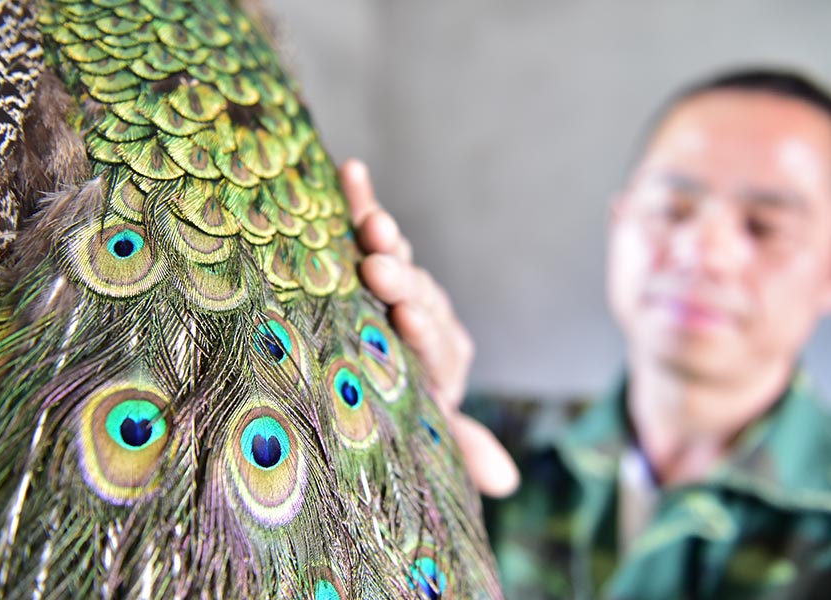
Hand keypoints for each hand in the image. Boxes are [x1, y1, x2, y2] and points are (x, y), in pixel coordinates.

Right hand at [340, 159, 519, 496]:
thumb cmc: (402, 412)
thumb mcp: (429, 432)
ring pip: (396, 258)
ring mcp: (399, 284)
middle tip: (379, 268)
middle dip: (400, 282)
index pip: (437, 342)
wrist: (378, 381)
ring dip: (381, 236)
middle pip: (417, 294)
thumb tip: (507, 480)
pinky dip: (360, 201)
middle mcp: (424, 313)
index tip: (408, 321)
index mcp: (441, 354)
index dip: (424, 331)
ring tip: (371, 219)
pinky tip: (351, 172)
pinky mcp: (373, 259)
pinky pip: (366, 229)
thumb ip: (460, 447)